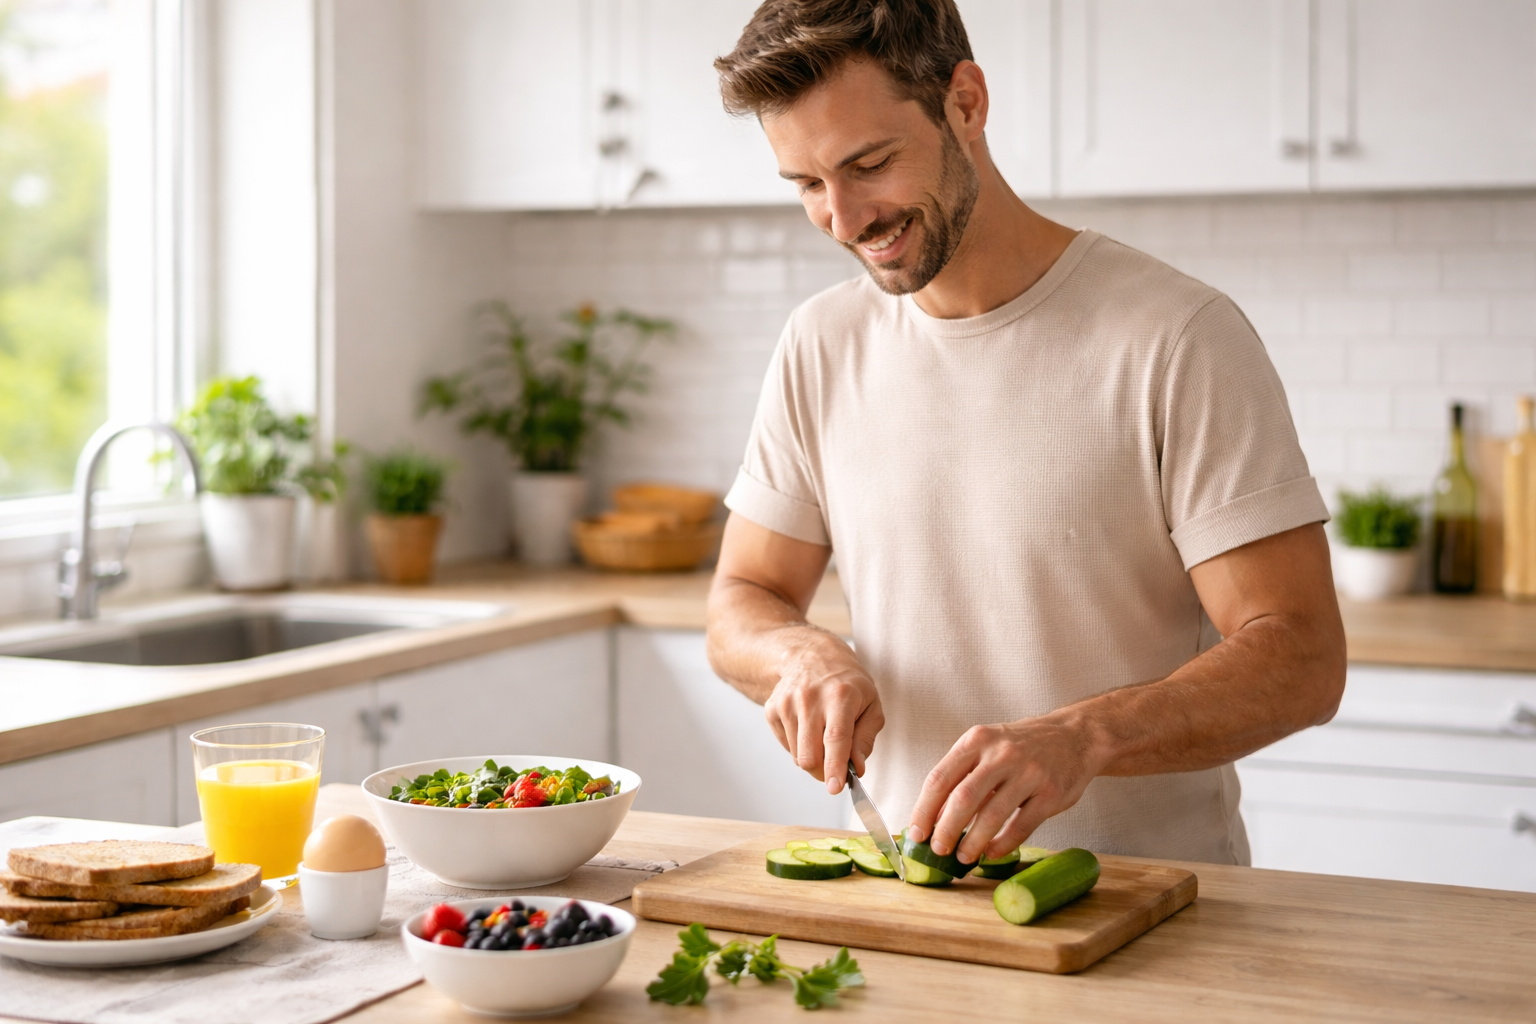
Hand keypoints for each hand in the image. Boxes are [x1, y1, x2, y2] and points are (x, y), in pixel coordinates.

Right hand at [763, 632, 884, 794]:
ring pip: (798, 756)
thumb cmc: (847, 684)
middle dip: (824, 771)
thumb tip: (857, 767)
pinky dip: (799, 747)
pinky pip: (787, 747)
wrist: (811, 656)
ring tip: (822, 735)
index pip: (836, 738)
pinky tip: (808, 727)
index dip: (835, 766)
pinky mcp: (772, 709)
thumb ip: (866, 738)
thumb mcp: (871, 704)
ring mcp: (787, 703)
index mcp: (840, 696)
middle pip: (810, 755)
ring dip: (813, 757)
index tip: (835, 787)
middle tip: (836, 766)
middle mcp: (810, 698)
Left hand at [905, 711, 1102, 863]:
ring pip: (992, 814)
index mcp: (976, 740)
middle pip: (963, 798)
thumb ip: (962, 776)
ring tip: (963, 857)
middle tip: (938, 850)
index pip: (940, 778)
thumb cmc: (1022, 746)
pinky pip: (1021, 825)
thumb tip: (935, 818)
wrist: (1075, 736)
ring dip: (973, 842)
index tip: (916, 833)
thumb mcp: (987, 748)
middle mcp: (1001, 753)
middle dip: (946, 829)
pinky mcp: (1051, 793)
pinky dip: (1003, 844)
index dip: (924, 810)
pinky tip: (991, 854)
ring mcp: (1029, 772)